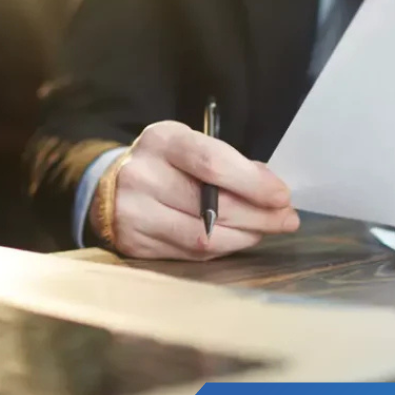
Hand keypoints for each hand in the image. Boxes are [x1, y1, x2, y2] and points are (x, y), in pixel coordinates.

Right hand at [90, 121, 298, 259]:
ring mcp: (134, 214)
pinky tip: (238, 238)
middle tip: (286, 220)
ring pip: (203, 236)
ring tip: (265, 230)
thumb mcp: (192, 145)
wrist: (108, 185)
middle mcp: (143, 176)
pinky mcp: (134, 245)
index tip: (282, 196)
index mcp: (162, 141)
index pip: (212, 163)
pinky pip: (190, 254)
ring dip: (244, 237)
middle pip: (211, 205)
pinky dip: (222, 247)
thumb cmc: (165, 162)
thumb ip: (231, 164)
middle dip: (258, 216)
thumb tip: (273, 189)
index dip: (253, 183)